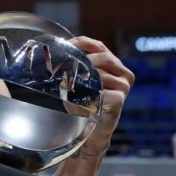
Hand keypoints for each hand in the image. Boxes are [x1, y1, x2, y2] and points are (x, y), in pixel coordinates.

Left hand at [70, 37, 134, 155]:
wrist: (90, 133)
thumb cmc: (83, 105)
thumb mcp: (79, 82)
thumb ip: (75, 67)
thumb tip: (52, 54)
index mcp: (113, 65)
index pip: (99, 46)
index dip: (83, 42)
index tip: (68, 44)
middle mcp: (122, 74)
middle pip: (104, 57)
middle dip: (84, 60)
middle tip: (66, 66)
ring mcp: (123, 88)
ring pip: (103, 74)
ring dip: (83, 79)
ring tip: (68, 84)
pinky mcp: (119, 101)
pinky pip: (104, 92)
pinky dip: (90, 94)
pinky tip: (79, 98)